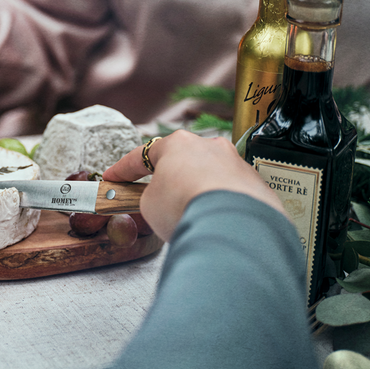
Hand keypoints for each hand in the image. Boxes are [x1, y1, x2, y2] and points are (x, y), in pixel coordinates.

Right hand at [102, 130, 288, 241]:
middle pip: (181, 162)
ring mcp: (236, 164)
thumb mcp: (149, 204)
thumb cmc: (184, 206)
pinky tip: (215, 223)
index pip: (142, 156)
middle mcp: (209, 146)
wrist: (232, 224)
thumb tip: (163, 201)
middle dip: (169, 179)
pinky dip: (221, 206)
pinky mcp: (257, 186)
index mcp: (177, 144)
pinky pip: (231, 194)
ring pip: (210, 177)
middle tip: (157, 197)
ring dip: (198, 192)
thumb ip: (151, 197)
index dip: (123, 169)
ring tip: (190, 215)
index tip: (112, 178)